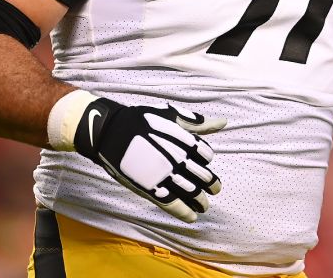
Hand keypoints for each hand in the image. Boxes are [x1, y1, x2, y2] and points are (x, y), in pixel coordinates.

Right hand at [71, 97, 225, 221]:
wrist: (109, 132)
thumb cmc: (139, 120)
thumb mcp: (170, 115)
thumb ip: (197, 122)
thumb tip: (223, 121)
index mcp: (184, 141)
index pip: (206, 155)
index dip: (207, 160)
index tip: (205, 163)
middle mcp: (178, 160)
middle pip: (203, 177)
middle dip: (211, 185)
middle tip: (214, 190)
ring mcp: (165, 176)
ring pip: (191, 193)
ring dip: (201, 201)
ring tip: (205, 206)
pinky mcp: (151, 189)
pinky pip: (173, 205)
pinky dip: (185, 213)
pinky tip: (192, 217)